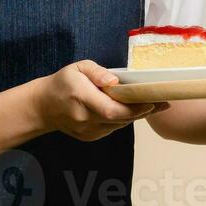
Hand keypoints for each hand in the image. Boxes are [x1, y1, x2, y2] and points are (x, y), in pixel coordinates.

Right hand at [35, 60, 169, 141]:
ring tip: (152, 104)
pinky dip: (122, 120)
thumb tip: (115, 81)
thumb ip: (97, 72)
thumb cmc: (63, 82)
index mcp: (81, 98)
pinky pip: (111, 128)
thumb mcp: (78, 68)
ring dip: (134, 116)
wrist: (43, 106)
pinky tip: (130, 110)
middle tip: (162, 103)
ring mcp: (86, 131)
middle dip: (142, 112)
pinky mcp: (89, 137)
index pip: (111, 109)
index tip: (152, 102)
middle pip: (119, 119)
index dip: (134, 109)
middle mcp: (84, 118)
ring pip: (118, 125)